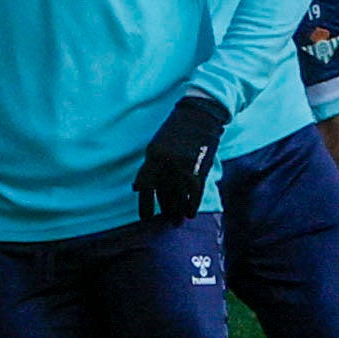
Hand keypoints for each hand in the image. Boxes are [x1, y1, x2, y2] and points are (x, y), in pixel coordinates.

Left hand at [133, 94, 226, 222]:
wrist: (198, 115)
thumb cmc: (176, 130)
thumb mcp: (157, 145)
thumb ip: (151, 165)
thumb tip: (139, 188)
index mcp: (152, 156)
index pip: (146, 186)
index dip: (145, 205)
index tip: (145, 219)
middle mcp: (166, 163)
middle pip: (163, 193)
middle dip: (165, 209)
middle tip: (167, 222)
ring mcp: (183, 166)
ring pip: (178, 196)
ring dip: (177, 211)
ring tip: (177, 221)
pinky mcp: (199, 168)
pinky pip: (194, 193)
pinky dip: (191, 205)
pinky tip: (190, 214)